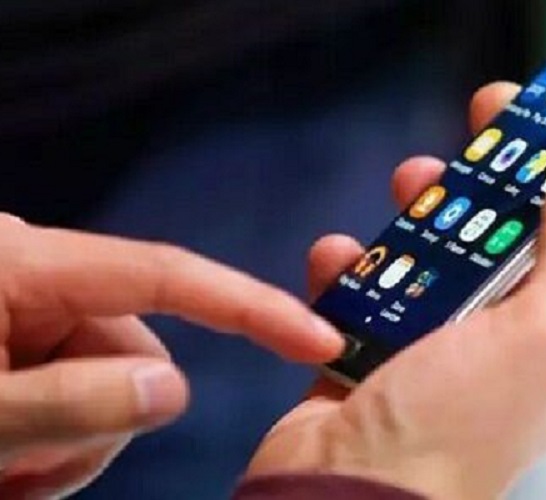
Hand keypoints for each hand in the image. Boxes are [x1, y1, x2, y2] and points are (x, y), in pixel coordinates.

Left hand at [0, 222, 343, 496]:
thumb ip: (74, 403)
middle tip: (28, 472)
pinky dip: (59, 431)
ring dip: (77, 438)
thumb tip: (174, 388)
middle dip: (104, 420)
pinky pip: (81, 381)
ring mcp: (29, 301)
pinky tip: (9, 453)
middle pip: (134, 345)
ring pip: (111, 375)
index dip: (253, 307)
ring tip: (10, 470)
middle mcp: (39, 269)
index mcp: (26, 261)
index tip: (321, 340)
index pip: (168, 274)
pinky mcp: (21, 331)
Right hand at [247, 82, 545, 498]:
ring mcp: (456, 336)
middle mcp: (526, 334)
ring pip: (457, 247)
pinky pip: (382, 282)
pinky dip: (362, 264)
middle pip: (541, 231)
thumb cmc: (455, 431)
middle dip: (522, 170)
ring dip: (434, 208)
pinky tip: (343, 255)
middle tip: (498, 113)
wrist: (350, 492)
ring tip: (412, 177)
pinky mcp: (392, 339)